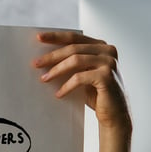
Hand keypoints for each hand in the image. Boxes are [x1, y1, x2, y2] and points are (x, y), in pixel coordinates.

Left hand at [32, 31, 131, 151]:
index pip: (75, 37)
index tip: (39, 38)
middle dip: (52, 56)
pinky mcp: (107, 76)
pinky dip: (67, 86)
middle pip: (73, 48)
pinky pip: (80, 78)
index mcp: (101, 46)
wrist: (114, 114)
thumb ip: (72, 63)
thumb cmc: (96, 94)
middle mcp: (108, 50)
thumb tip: (45, 59)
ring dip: (57, 70)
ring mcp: (109, 62)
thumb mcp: (83, 74)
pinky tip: (59, 94)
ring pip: (75, 60)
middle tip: (36, 64)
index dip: (56, 37)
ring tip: (44, 79)